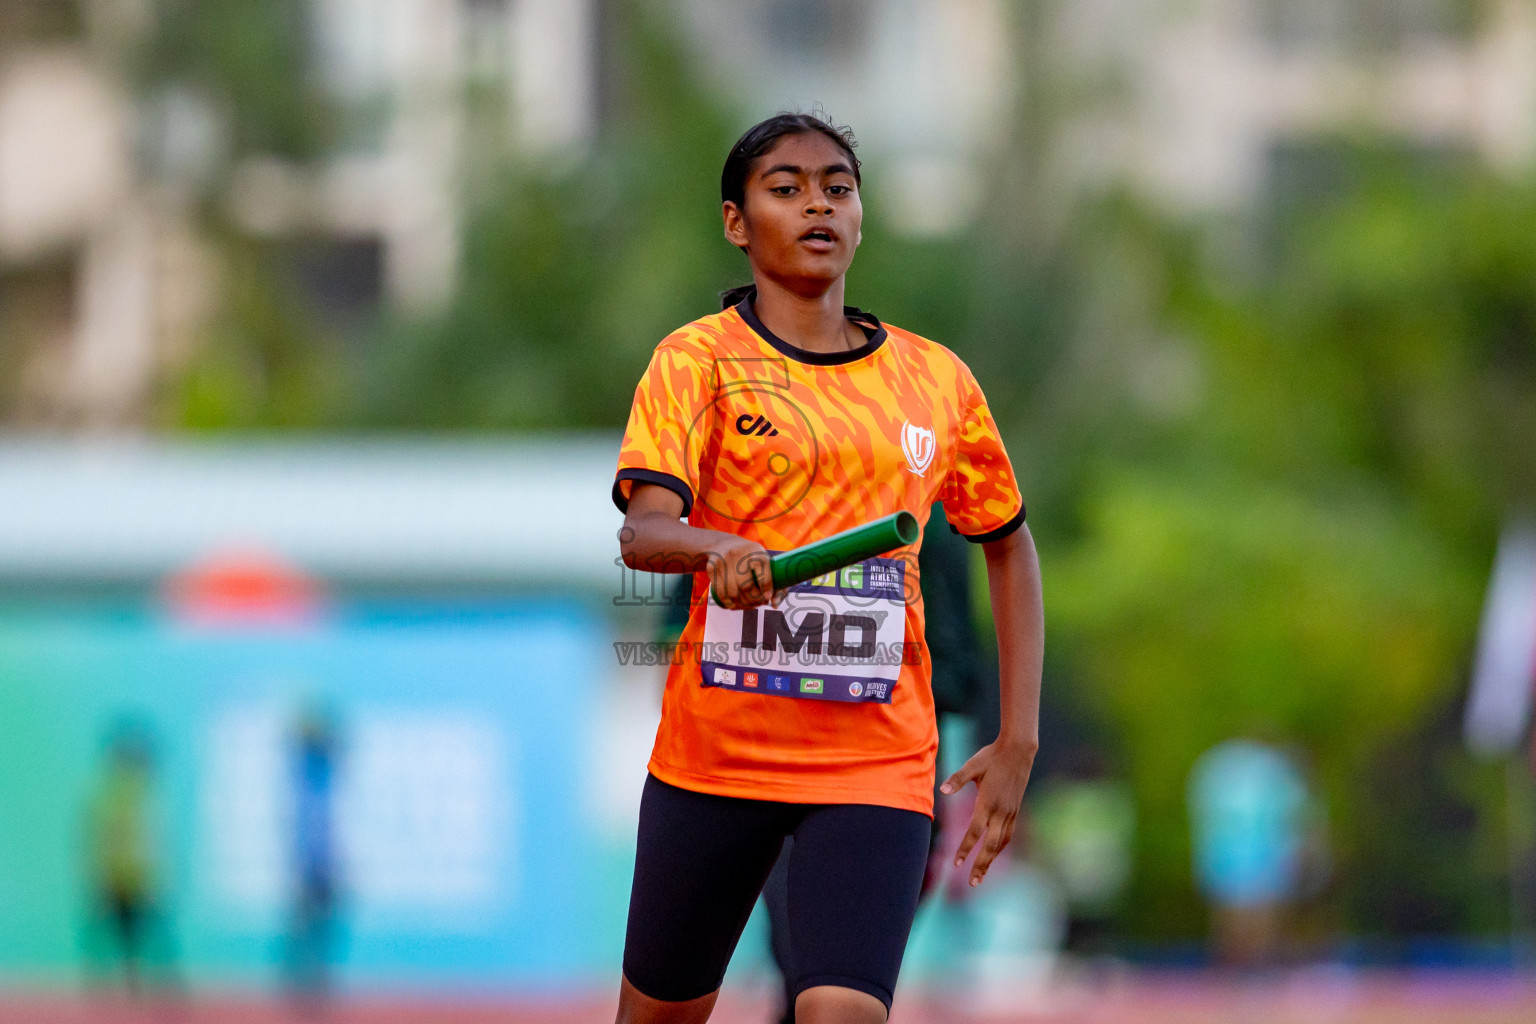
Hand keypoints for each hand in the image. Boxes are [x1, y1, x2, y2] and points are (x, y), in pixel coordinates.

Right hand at [707, 538, 787, 609]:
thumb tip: (775, 605)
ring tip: (747, 605)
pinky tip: (735, 604)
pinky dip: (728, 603)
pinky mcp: (712, 568)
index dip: (766, 588)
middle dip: (753, 600)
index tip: (766, 598)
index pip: (762, 572)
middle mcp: (738, 554)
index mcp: (756, 551)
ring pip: (732, 593)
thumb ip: (777, 584)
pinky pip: (720, 593)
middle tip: (757, 603)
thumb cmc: (751, 560)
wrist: (724, 545)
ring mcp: (723, 560)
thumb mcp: (765, 564)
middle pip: (746, 586)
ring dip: (741, 604)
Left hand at [941, 736, 1037, 886]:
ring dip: (991, 860)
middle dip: (981, 865)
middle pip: (991, 845)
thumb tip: (942, 791)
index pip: (975, 832)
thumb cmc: (992, 756)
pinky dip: (1000, 847)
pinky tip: (993, 854)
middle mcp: (1001, 811)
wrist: (1018, 750)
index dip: (965, 849)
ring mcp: (1010, 812)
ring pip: (1001, 843)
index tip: (956, 864)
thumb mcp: (972, 765)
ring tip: (981, 875)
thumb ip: (957, 779)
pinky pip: (1008, 834)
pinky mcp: (1015, 810)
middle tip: (973, 883)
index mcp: (988, 802)